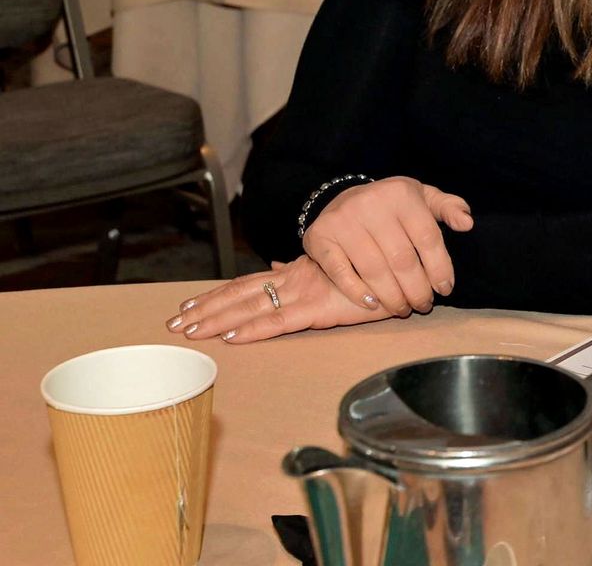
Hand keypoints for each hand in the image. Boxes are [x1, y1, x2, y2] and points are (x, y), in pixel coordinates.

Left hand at [164, 257, 395, 343]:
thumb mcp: (336, 270)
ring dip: (218, 320)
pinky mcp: (319, 310)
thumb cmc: (374, 271)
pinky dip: (254, 331)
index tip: (188, 306)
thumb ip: (304, 270)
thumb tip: (280, 267)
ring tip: (190, 333)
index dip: (216, 295)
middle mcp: (293, 281)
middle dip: (206, 310)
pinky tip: (233, 338)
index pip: (246, 284)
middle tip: (173, 324)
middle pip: (239, 295)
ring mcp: (304, 294)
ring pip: (251, 308)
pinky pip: (280, 322)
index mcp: (295, 273)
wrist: (404, 266)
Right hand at [302, 177, 473, 315]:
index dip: (440, 268)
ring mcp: (343, 221)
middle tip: (423, 305)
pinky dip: (358, 293)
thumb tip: (467, 223)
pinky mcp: (320, 238)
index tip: (445, 289)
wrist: (341, 196)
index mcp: (401, 194)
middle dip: (417, 289)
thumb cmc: (391, 205)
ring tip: (403, 309)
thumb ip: (449, 207)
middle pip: (402, 259)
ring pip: (374, 270)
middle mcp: (371, 204)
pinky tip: (373, 304)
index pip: (428, 238)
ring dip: (392, 297)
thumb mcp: (422, 196)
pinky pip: (341, 273)